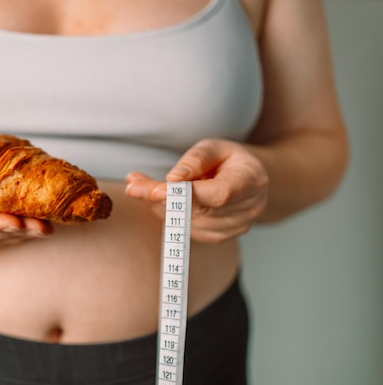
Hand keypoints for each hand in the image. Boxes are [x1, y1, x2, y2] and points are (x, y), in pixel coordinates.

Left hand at [125, 139, 268, 242]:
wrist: (248, 180)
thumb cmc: (228, 159)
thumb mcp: (214, 147)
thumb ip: (195, 160)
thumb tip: (172, 180)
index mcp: (251, 182)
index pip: (217, 195)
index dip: (184, 195)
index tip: (152, 189)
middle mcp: (249, 209)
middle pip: (198, 211)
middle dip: (160, 198)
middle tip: (133, 184)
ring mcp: (236, 228)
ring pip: (188, 224)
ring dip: (159, 207)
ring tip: (140, 187)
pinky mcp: (221, 237)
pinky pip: (187, 232)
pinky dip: (168, 216)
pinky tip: (157, 200)